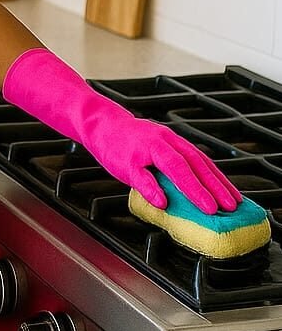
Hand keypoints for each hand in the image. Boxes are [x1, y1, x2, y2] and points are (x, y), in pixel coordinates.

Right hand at [2, 48, 242, 214]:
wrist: (97, 122)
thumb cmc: (127, 140)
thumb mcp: (154, 148)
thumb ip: (172, 167)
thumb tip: (193, 192)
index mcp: (171, 140)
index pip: (201, 160)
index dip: (219, 180)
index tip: (234, 198)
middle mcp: (162, 142)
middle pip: (193, 164)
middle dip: (213, 186)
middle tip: (229, 207)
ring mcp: (144, 150)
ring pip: (174, 167)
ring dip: (192, 188)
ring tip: (207, 208)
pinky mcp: (125, 161)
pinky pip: (141, 176)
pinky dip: (153, 189)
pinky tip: (163, 202)